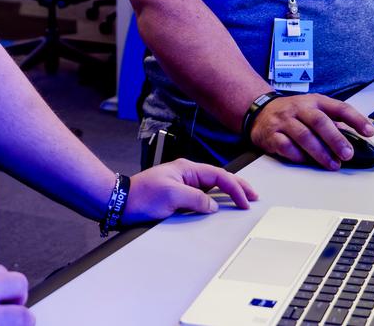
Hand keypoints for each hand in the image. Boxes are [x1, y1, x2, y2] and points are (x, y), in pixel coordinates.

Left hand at [124, 159, 257, 224]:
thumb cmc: (141, 196)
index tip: (245, 201)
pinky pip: (202, 194)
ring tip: (242, 198)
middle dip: (238, 186)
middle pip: (218, 178)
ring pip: (212, 185)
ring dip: (228, 191)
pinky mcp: (178, 194)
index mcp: (187, 168)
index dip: (235, 188)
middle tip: (253, 196)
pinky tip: (220, 204)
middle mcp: (186, 174)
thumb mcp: (171, 196)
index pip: (218, 175)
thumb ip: (196, 199)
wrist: (120, 202)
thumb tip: (213, 205)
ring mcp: (182, 183)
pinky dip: (215, 198)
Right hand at [250, 94, 373, 169]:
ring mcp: (285, 121)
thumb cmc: (293, 113)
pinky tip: (307, 161)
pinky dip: (298, 156)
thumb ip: (334, 121)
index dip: (356, 119)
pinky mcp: (272, 135)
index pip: (339, 107)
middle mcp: (300, 108)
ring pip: (304, 136)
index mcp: (315, 101)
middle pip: (320, 122)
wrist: (259, 111)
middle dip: (335, 139)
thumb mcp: (314, 109)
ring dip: (320, 153)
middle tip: (347, 154)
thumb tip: (361, 135)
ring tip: (332, 164)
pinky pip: (286, 147)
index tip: (370, 131)